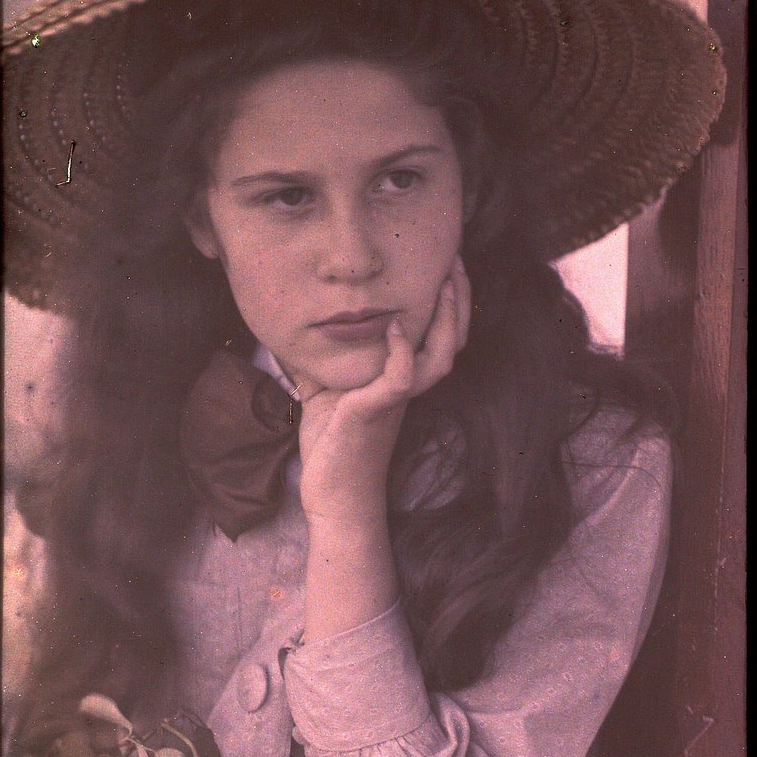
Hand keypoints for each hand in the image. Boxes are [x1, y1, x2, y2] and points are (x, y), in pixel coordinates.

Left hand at [293, 255, 470, 521]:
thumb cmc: (332, 447)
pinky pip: (402, 377)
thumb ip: (324, 357)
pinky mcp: (377, 411)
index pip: (437, 334)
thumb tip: (297, 324)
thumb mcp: (324, 389)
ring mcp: (396, 400)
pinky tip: (392, 324)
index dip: (449, 300)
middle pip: (451, 338)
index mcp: (400, 379)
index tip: (444, 263)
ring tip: (444, 282)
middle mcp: (407, 387)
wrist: (332, 497)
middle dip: (459, 297)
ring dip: (447, 317)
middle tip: (456, 258)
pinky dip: (401, 349)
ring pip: (440, 355)